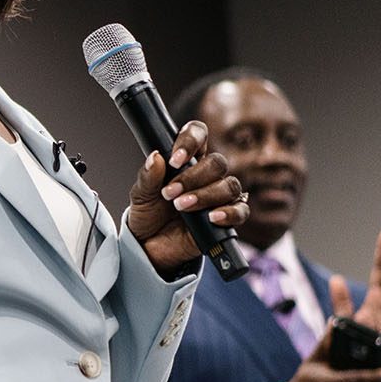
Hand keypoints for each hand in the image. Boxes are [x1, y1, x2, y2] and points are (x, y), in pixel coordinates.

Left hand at [125, 119, 247, 277]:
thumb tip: (155, 157)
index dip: (191, 140)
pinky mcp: (226, 219)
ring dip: (205, 195)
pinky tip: (211, 217)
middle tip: (170, 193)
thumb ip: (148, 177)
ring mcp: (218, 196)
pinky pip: (240, 211)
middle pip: (217, 163)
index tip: (175, 159)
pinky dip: (228, 213)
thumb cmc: (148, 215)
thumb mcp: (141, 196)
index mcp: (187, 161)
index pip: (198, 135)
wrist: (148, 247)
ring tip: (181, 206)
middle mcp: (206, 176)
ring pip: (229, 185)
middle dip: (193, 177)